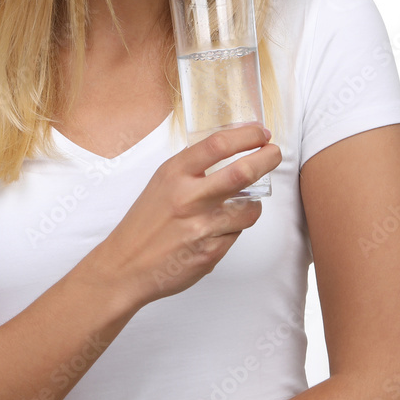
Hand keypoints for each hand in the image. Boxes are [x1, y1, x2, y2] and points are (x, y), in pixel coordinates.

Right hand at [87, 125, 280, 305]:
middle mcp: (188, 198)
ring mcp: (201, 227)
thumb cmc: (145, 222)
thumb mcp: (162, 183)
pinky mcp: (210, 253)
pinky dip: (232, 232)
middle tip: (274, 154)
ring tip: (242, 205)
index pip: (218, 144)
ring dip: (252, 206)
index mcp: (174, 174)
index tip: (261, 134)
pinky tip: (214, 233)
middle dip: (267, 159)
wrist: (125, 265)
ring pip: (249, 210)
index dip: (246, 136)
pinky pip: (236, 236)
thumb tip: (233, 152)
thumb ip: (193, 169)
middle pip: (242, 172)